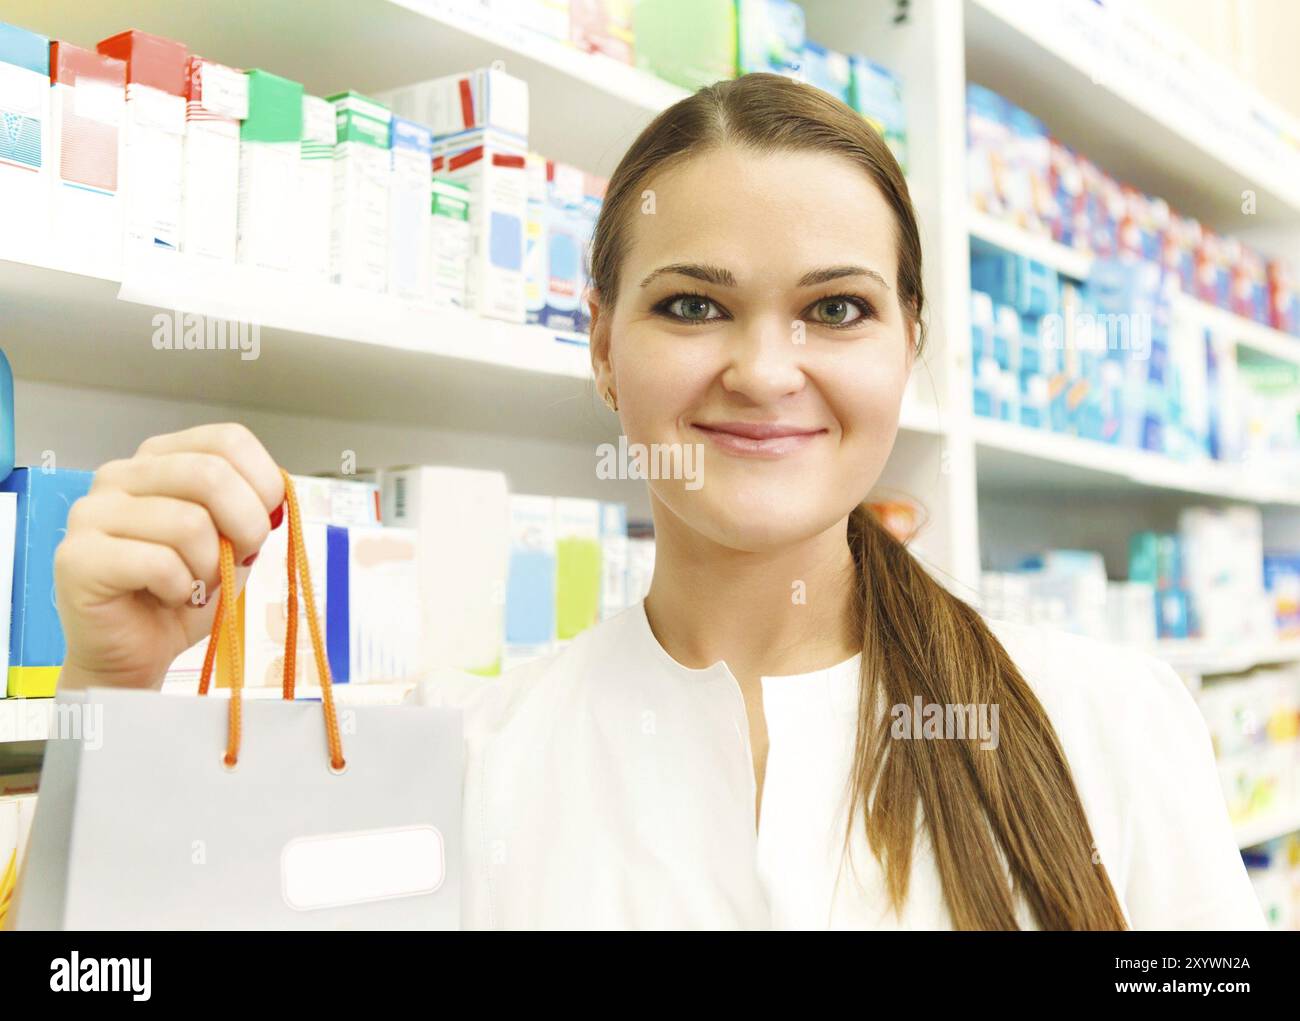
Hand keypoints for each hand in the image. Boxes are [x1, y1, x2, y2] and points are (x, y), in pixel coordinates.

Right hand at [53, 423, 284, 690]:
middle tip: (237, 559)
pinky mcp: (78, 557)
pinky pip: (159, 563)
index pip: (227, 440)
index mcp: (160, 458)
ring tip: (192, 585)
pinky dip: (181, 589)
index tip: (266, 521)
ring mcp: (92, 512)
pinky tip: (168, 597)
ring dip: (209, 568)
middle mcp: (121, 474)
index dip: (263, 482)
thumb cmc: (184, 592)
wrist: (136, 651)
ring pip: (189, 523)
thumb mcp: (233, 543)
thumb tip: (274, 497)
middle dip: (245, 526)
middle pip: (210, 473)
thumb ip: (251, 511)